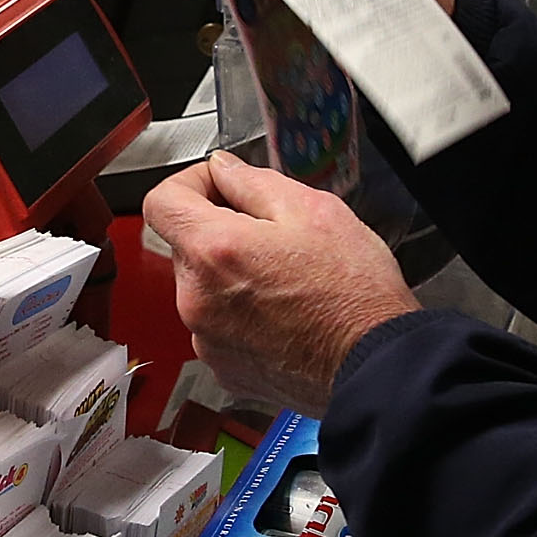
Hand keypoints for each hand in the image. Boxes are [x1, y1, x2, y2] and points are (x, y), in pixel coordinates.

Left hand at [141, 151, 418, 415]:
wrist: (375, 364)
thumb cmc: (354, 294)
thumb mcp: (314, 210)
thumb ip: (254, 182)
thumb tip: (224, 170)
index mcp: (214, 252)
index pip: (161, 202)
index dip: (189, 184)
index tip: (218, 187)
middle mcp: (198, 299)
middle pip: (186, 246)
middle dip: (221, 231)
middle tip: (273, 234)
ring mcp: (207, 338)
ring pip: (203, 287)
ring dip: (232, 275)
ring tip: (286, 278)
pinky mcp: (223, 367)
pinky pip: (218, 326)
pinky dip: (241, 314)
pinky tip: (283, 313)